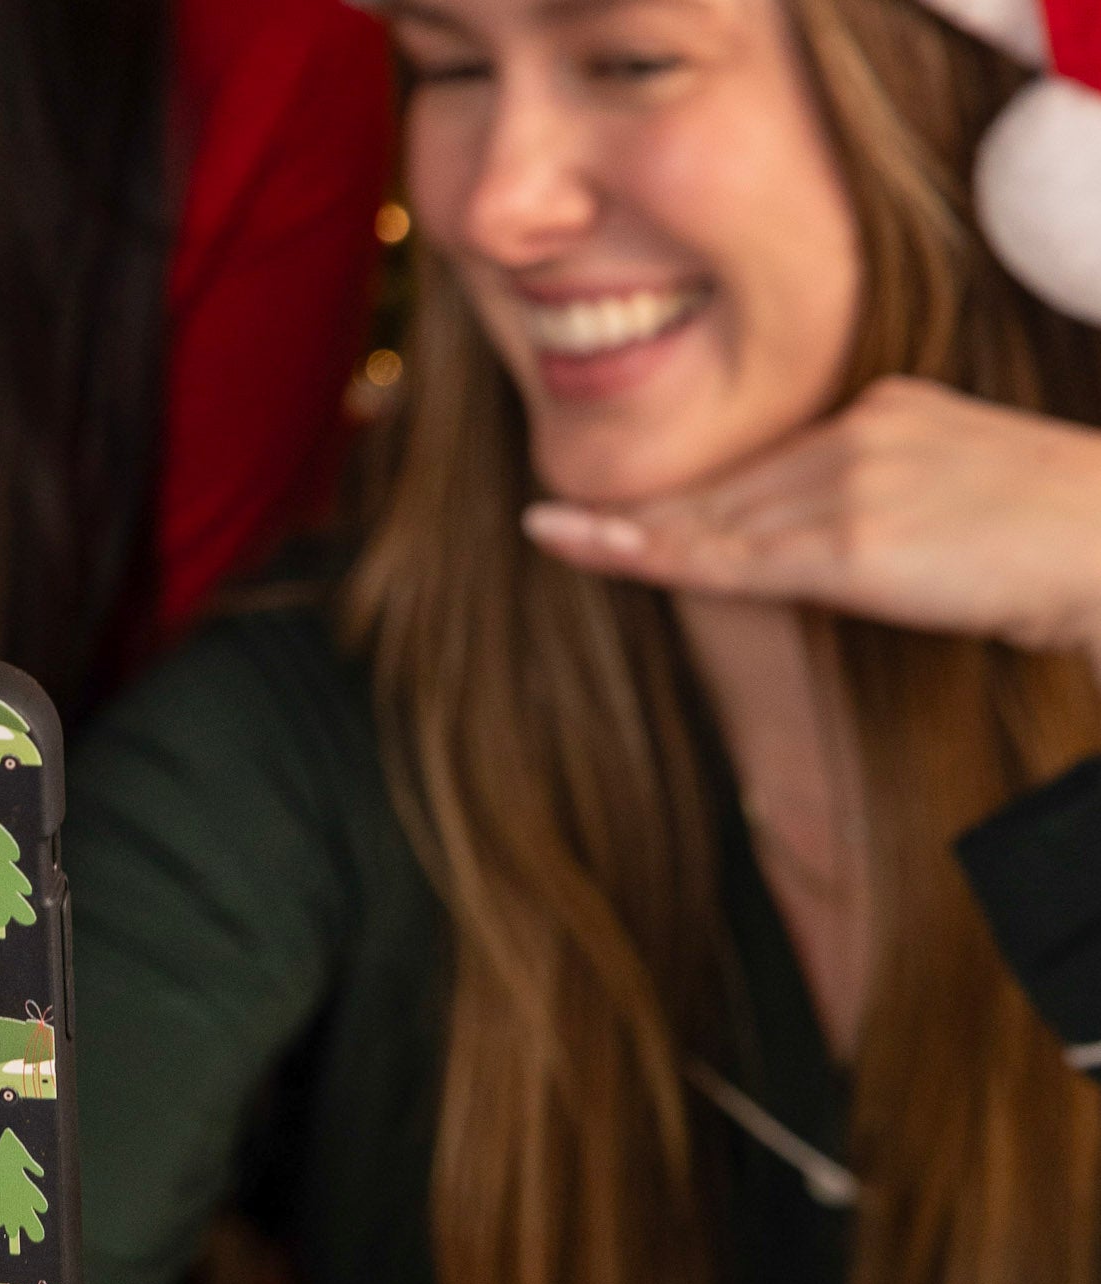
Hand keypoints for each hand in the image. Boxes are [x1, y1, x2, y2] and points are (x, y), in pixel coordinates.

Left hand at [523, 378, 1100, 667]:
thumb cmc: (1056, 535)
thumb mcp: (959, 489)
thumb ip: (886, 496)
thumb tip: (832, 538)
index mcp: (884, 409)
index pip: (763, 460)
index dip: (688, 491)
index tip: (618, 501)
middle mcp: (854, 433)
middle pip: (726, 486)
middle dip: (643, 509)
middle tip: (554, 521)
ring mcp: (847, 485)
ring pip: (713, 520)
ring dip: (630, 534)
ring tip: (552, 535)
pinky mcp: (847, 542)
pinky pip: (723, 556)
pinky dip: (647, 553)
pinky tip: (587, 545)